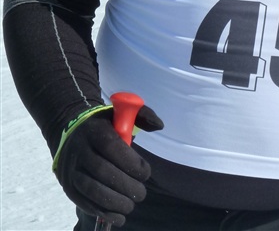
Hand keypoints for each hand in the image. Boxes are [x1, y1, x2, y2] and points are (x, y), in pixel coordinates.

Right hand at [54, 105, 162, 226]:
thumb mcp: (122, 112)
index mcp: (95, 131)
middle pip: (102, 171)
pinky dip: (102, 212)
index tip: (146, 172)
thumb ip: (143, 115)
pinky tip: (118, 216)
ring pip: (91, 189)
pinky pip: (84, 202)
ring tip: (130, 205)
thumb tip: (159, 126)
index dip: (130, 163)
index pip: (111, 147)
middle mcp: (80, 150)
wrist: (69, 130)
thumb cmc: (105, 125)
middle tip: (141, 193)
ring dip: (114, 202)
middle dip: (126, 186)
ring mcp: (71, 170)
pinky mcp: (68, 186)